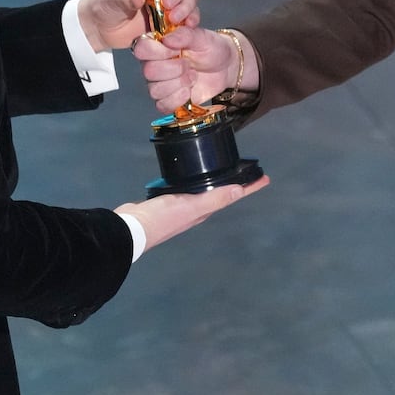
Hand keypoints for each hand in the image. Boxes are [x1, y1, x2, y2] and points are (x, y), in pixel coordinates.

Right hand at [116, 174, 269, 252]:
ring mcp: (180, 205)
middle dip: (234, 182)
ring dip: (215, 180)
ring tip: (223, 167)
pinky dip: (194, 178)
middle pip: (220, 192)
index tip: (264, 177)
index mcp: (203, 211)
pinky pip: (186, 186)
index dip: (248, 187)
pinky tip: (190, 171)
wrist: (130, 228)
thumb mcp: (190, 206)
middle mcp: (195, 209)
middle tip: (246, 169)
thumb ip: (213, 199)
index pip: (231, 196)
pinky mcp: (166, 199)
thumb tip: (238, 191)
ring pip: (203, 189)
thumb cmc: (162, 217)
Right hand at [133, 25, 251, 114]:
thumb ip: (184, 34)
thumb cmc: (211, 48)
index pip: (141, 49)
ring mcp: (159, 83)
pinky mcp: (167, 99)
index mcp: (157, 45)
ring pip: (155, 90)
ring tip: (192, 76)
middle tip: (188, 64)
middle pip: (149, 72)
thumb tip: (167, 39)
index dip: (159, 52)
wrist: (225, 67)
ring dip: (179, 84)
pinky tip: (188, 91)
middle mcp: (153, 64)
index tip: (177, 50)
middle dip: (174, 69)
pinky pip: (162, 105)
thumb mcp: (201, 36)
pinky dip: (178, 100)